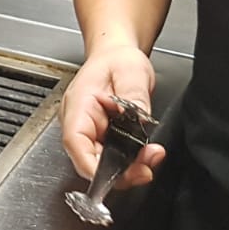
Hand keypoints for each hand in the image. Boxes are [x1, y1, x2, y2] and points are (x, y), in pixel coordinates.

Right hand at [60, 44, 164, 184]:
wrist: (116, 55)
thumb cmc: (116, 60)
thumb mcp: (131, 71)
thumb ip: (134, 97)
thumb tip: (139, 123)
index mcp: (78, 106)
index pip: (76, 145)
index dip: (94, 167)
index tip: (121, 174)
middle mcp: (78, 124)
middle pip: (90, 162)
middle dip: (121, 170)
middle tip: (149, 163)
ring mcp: (89, 134)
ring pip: (102, 164)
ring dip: (128, 167)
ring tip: (152, 154)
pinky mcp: (101, 139)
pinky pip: (112, 158)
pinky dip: (129, 160)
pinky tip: (145, 152)